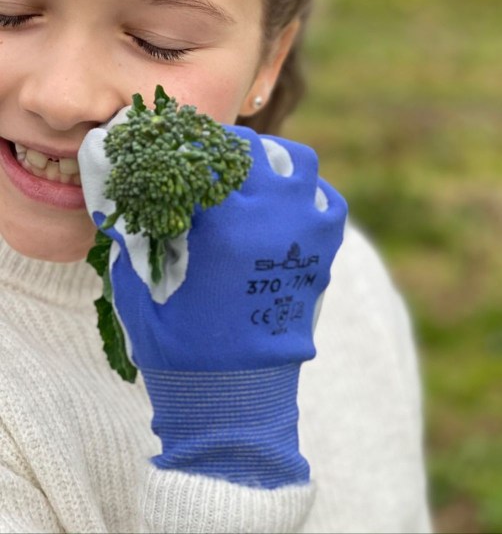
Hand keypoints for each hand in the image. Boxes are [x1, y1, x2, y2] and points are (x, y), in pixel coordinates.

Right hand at [79, 120, 346, 486]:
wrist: (232, 398)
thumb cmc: (178, 344)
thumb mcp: (140, 284)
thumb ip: (136, 232)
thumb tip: (134, 195)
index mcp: (220, 219)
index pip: (205, 152)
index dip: (189, 143)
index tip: (180, 142)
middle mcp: (269, 214)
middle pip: (254, 147)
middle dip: (229, 144)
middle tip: (214, 152)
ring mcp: (303, 231)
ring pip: (300, 162)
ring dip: (275, 158)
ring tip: (255, 169)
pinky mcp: (323, 254)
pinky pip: (328, 201)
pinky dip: (308, 192)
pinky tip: (289, 201)